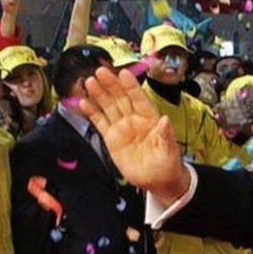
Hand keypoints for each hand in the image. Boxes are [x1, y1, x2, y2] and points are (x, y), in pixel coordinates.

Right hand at [81, 67, 190, 201]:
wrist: (157, 181)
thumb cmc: (167, 164)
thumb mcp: (169, 151)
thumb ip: (165, 135)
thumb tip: (165, 120)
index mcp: (150, 119)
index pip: (139, 99)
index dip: (131, 86)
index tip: (123, 73)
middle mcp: (135, 120)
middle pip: (121, 98)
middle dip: (111, 85)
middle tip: (100, 72)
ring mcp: (122, 128)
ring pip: (109, 107)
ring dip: (99, 94)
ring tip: (89, 82)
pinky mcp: (112, 138)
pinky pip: (100, 122)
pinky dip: (91, 113)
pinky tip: (83, 103)